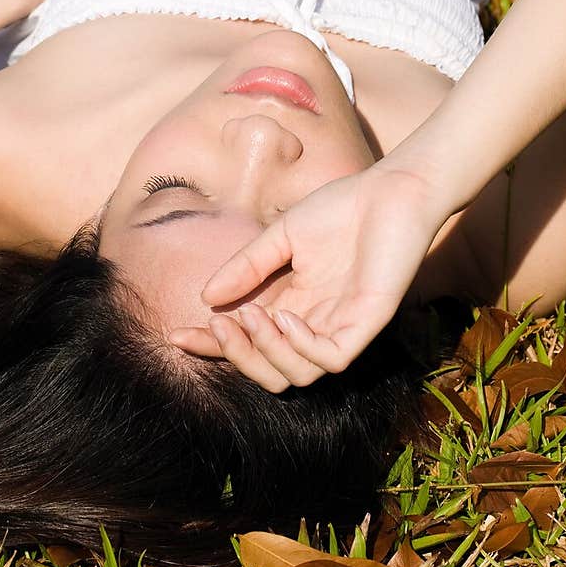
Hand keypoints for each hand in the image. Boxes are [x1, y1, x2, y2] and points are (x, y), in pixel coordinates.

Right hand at [169, 167, 445, 392]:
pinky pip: (330, 359)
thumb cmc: (340, 209)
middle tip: (217, 325)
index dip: (212, 345)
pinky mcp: (367, 323)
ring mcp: (342, 327)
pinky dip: (301, 345)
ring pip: (296, 375)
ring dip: (265, 350)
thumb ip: (247, 267)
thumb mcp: (280, 237)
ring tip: (252, 316)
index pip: (248, 339)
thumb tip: (205, 297)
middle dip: (236, 355)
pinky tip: (284, 315)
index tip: (176, 336)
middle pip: (269, 370)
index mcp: (293, 306)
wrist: (388, 191)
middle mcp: (316, 325)